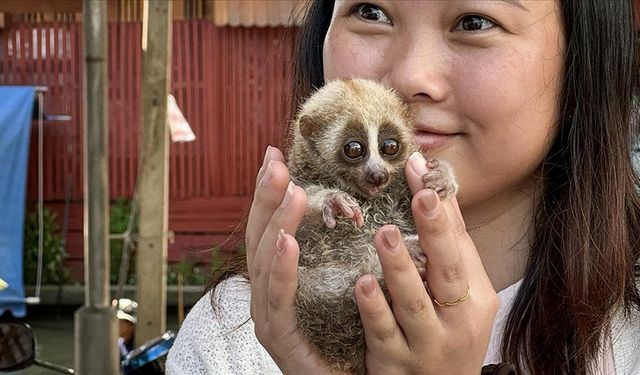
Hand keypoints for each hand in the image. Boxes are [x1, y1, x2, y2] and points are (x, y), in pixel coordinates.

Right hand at [245, 146, 348, 373]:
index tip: (274, 156)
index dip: (268, 192)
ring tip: (288, 190)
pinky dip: (281, 269)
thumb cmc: (346, 334)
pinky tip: (287, 242)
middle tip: (275, 163)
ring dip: (276, 223)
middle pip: (260, 236)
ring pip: (265, 262)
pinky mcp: (280, 336)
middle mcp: (266, 291)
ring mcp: (268, 314)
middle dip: (266, 198)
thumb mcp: (339, 282)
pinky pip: (279, 299)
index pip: (270, 226)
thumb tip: (348, 206)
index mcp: (278, 275)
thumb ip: (334, 249)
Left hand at [355, 152, 499, 373]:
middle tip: (421, 197)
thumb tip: (436, 187)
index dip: (441, 208)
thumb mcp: (459, 293)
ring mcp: (428, 343)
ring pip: (414, 302)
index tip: (421, 171)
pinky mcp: (397, 362)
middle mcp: (457, 319)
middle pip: (447, 271)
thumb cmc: (449, 333)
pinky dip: (375, 309)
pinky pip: (384, 333)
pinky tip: (362, 285)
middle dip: (435, 232)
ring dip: (399, 267)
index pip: (459, 243)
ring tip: (384, 234)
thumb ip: (448, 245)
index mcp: (475, 295)